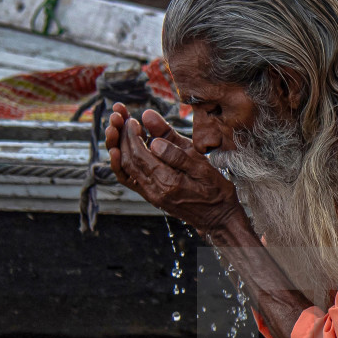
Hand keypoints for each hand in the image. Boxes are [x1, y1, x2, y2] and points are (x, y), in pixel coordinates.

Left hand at [105, 103, 242, 232]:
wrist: (218, 218)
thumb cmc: (215, 190)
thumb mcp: (202, 166)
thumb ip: (176, 150)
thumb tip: (153, 136)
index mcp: (168, 183)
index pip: (140, 155)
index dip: (132, 135)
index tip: (132, 119)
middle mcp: (155, 191)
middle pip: (128, 161)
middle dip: (122, 137)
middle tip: (121, 119)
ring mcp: (151, 196)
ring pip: (125, 169)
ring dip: (119, 147)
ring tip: (119, 129)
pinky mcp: (151, 197)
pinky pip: (129, 179)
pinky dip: (121, 162)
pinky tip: (121, 149)